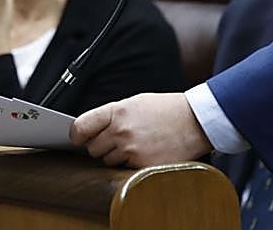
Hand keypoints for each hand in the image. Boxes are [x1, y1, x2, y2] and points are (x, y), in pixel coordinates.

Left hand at [71, 93, 211, 167]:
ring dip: (116, 156)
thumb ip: (113, 115)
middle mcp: (121, 131)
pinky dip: (130, 165)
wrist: (195, 120)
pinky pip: (124, 170)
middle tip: (116, 140)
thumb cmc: (166, 110)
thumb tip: (92, 128)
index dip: (76, 135)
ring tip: (135, 144)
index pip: (81, 127)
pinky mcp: (143, 166)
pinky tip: (143, 153)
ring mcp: (132, 150)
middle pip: (93, 149)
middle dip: (101, 146)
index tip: (78, 137)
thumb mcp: (136, 102)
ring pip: (108, 161)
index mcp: (117, 112)